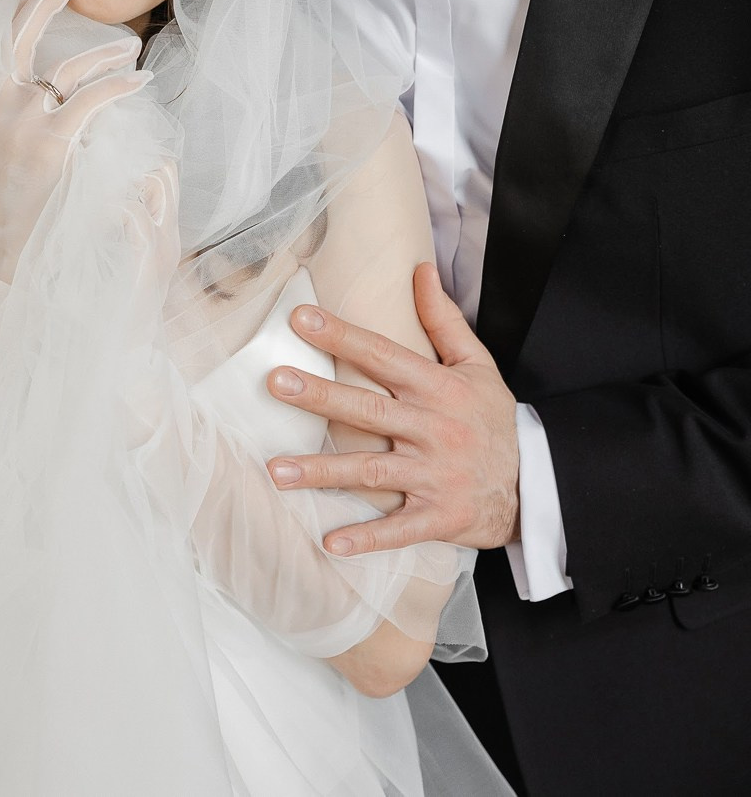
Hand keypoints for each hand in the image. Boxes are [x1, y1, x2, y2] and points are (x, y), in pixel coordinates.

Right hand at [0, 0, 149, 282]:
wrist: (5, 243)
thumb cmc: (11, 196)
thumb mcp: (6, 143)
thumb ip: (22, 108)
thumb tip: (47, 80)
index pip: (1, 40)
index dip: (19, 5)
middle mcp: (1, 102)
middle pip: (22, 34)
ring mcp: (24, 119)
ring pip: (70, 67)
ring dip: (106, 52)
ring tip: (131, 48)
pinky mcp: (51, 140)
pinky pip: (93, 99)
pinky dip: (121, 85)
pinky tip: (141, 80)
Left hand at [264, 263, 519, 553]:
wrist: (535, 484)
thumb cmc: (494, 419)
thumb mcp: (478, 364)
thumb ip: (443, 320)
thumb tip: (420, 269)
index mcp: (439, 388)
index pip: (384, 355)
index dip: (343, 336)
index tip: (301, 318)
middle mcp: (434, 430)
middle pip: (369, 409)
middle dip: (321, 397)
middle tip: (275, 383)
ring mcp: (434, 476)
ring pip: (372, 472)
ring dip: (323, 472)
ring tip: (276, 469)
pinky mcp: (438, 517)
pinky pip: (398, 529)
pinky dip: (366, 538)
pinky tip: (330, 541)